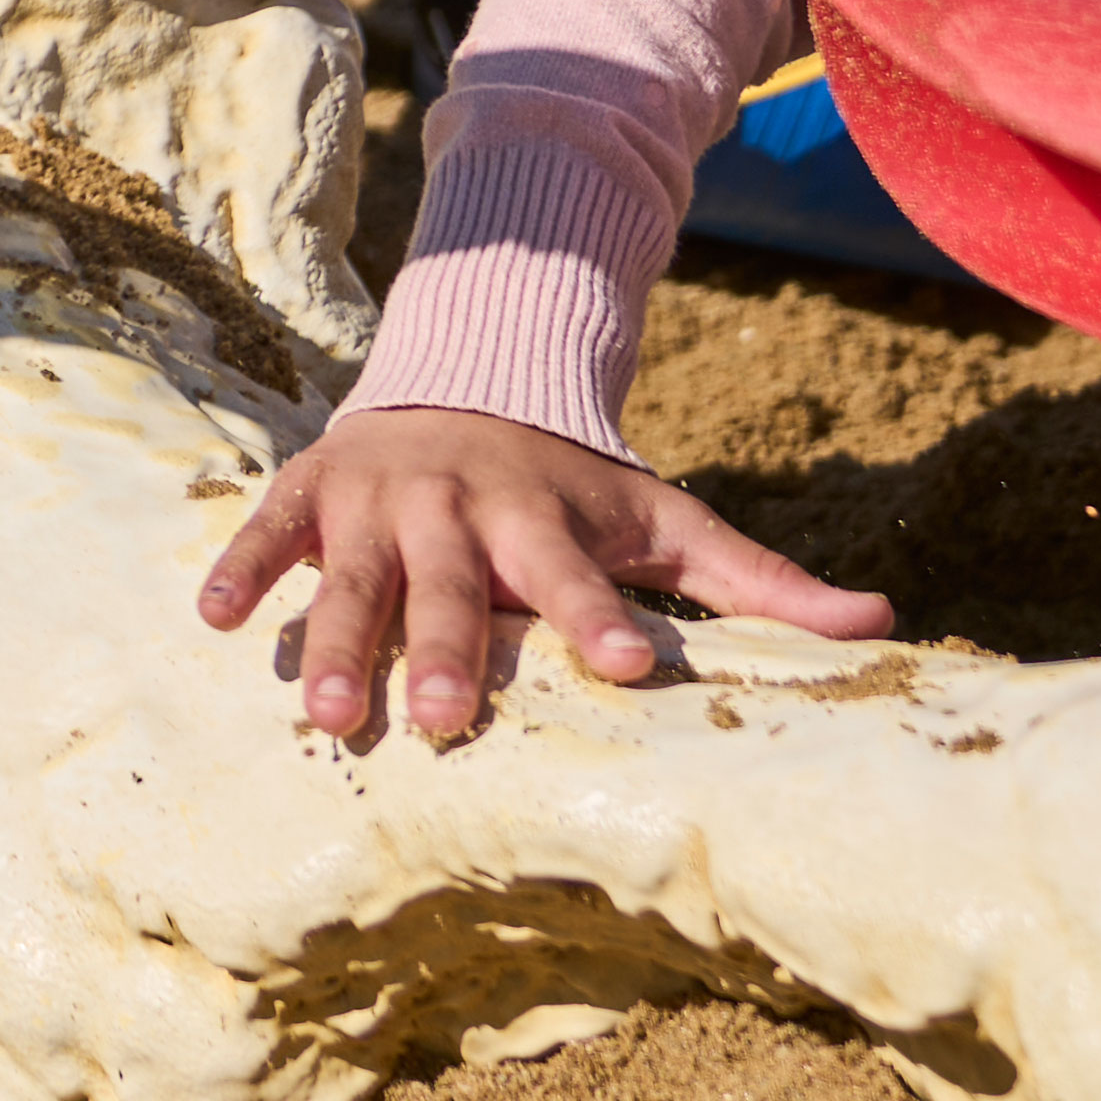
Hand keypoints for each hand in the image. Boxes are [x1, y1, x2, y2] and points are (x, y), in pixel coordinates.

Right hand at [191, 399, 892, 744]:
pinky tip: (216, 617)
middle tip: (447, 723)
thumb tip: (884, 626)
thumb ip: (762, 580)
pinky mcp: (315, 485)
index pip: (577, 574)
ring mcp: (379, 493)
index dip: (601, 618)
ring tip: (329, 715)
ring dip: (337, 638)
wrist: (469, 376)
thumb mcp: (664, 516)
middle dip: (450, 650)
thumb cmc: (575, 486)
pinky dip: (241, 566)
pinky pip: (270, 526)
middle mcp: (458, 500)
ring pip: (354, 571)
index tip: (631, 666)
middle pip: (453, 584)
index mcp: (544, 513)